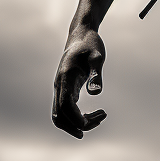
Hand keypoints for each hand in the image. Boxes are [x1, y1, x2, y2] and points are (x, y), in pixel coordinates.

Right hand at [52, 24, 106, 138]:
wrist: (80, 36)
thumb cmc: (91, 44)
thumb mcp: (97, 57)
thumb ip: (95, 74)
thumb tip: (96, 93)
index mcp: (66, 77)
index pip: (65, 106)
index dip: (77, 118)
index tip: (97, 119)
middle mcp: (59, 85)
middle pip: (59, 116)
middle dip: (78, 125)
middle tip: (100, 120)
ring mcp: (60, 88)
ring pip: (59, 116)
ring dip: (74, 124)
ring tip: (97, 121)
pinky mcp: (64, 89)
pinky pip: (64, 110)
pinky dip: (74, 118)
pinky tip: (89, 116)